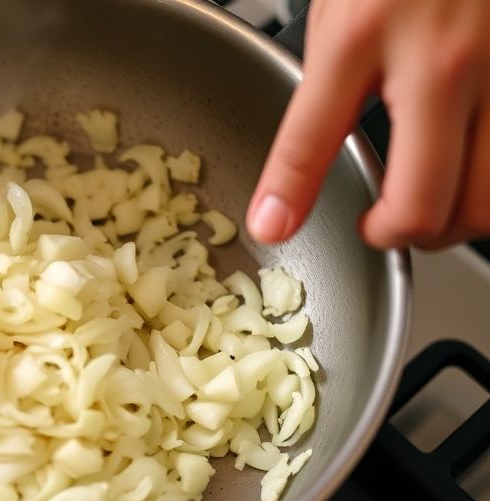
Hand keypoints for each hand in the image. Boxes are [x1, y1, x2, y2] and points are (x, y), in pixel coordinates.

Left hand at [247, 0, 489, 248]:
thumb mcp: (341, 5)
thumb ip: (329, 76)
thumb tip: (304, 148)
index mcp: (366, 32)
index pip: (311, 138)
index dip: (287, 195)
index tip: (276, 224)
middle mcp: (443, 59)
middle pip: (425, 204)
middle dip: (396, 234)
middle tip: (382, 224)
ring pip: (489, 201)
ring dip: (454, 222)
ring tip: (431, 205)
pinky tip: (472, 167)